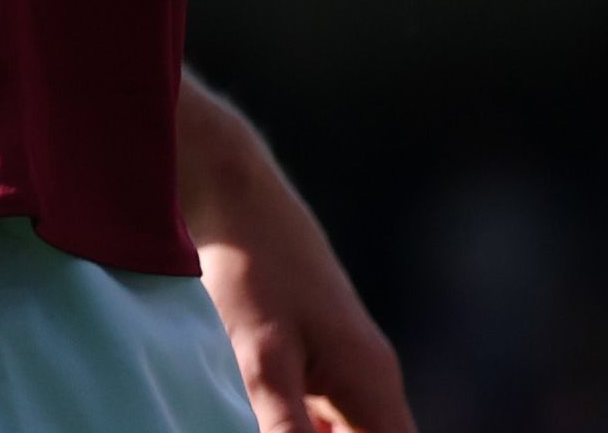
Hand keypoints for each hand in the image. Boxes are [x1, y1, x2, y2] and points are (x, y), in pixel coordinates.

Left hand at [174, 73, 415, 432]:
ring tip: (260, 412)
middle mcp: (373, 376)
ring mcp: (349, 364)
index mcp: (371, 381)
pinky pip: (326, 416)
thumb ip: (286, 428)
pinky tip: (253, 417)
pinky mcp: (321, 356)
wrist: (234, 197)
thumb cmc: (251, 272)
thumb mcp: (261, 361)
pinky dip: (302, 428)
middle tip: (274, 421)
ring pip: (349, 430)